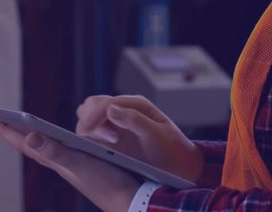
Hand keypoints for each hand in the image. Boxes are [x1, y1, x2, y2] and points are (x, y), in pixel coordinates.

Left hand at [0, 118, 139, 211]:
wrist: (132, 200)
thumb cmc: (107, 183)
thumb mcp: (79, 164)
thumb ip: (54, 150)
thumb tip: (28, 137)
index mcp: (56, 160)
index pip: (25, 142)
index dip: (6, 130)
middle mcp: (62, 162)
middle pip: (32, 142)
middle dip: (14, 130)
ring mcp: (75, 164)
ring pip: (46, 145)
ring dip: (32, 134)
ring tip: (21, 125)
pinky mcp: (89, 164)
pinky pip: (64, 147)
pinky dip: (55, 139)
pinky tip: (59, 138)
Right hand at [76, 95, 203, 183]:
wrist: (182, 168)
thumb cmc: (173, 150)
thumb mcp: (157, 135)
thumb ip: (134, 120)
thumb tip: (110, 109)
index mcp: (135, 105)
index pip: (105, 103)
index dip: (94, 115)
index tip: (88, 130)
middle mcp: (123, 112)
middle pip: (92, 106)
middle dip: (89, 119)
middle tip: (107, 139)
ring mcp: (117, 126)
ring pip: (89, 118)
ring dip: (89, 129)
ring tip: (110, 144)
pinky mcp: (113, 141)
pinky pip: (92, 136)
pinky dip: (90, 140)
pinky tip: (101, 151)